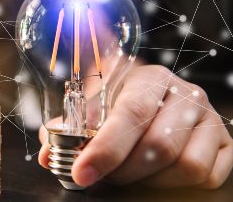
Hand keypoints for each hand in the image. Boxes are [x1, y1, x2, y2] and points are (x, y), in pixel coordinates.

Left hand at [38, 65, 232, 188]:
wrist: (157, 101)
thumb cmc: (119, 106)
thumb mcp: (92, 108)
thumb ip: (68, 130)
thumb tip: (47, 156)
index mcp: (149, 77)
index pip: (129, 114)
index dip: (104, 149)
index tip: (81, 173)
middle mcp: (185, 93)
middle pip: (158, 145)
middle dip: (123, 171)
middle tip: (103, 176)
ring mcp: (210, 118)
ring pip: (185, 165)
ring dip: (150, 179)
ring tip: (130, 172)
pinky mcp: (225, 143)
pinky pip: (205, 176)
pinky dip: (176, 185)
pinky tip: (156, 174)